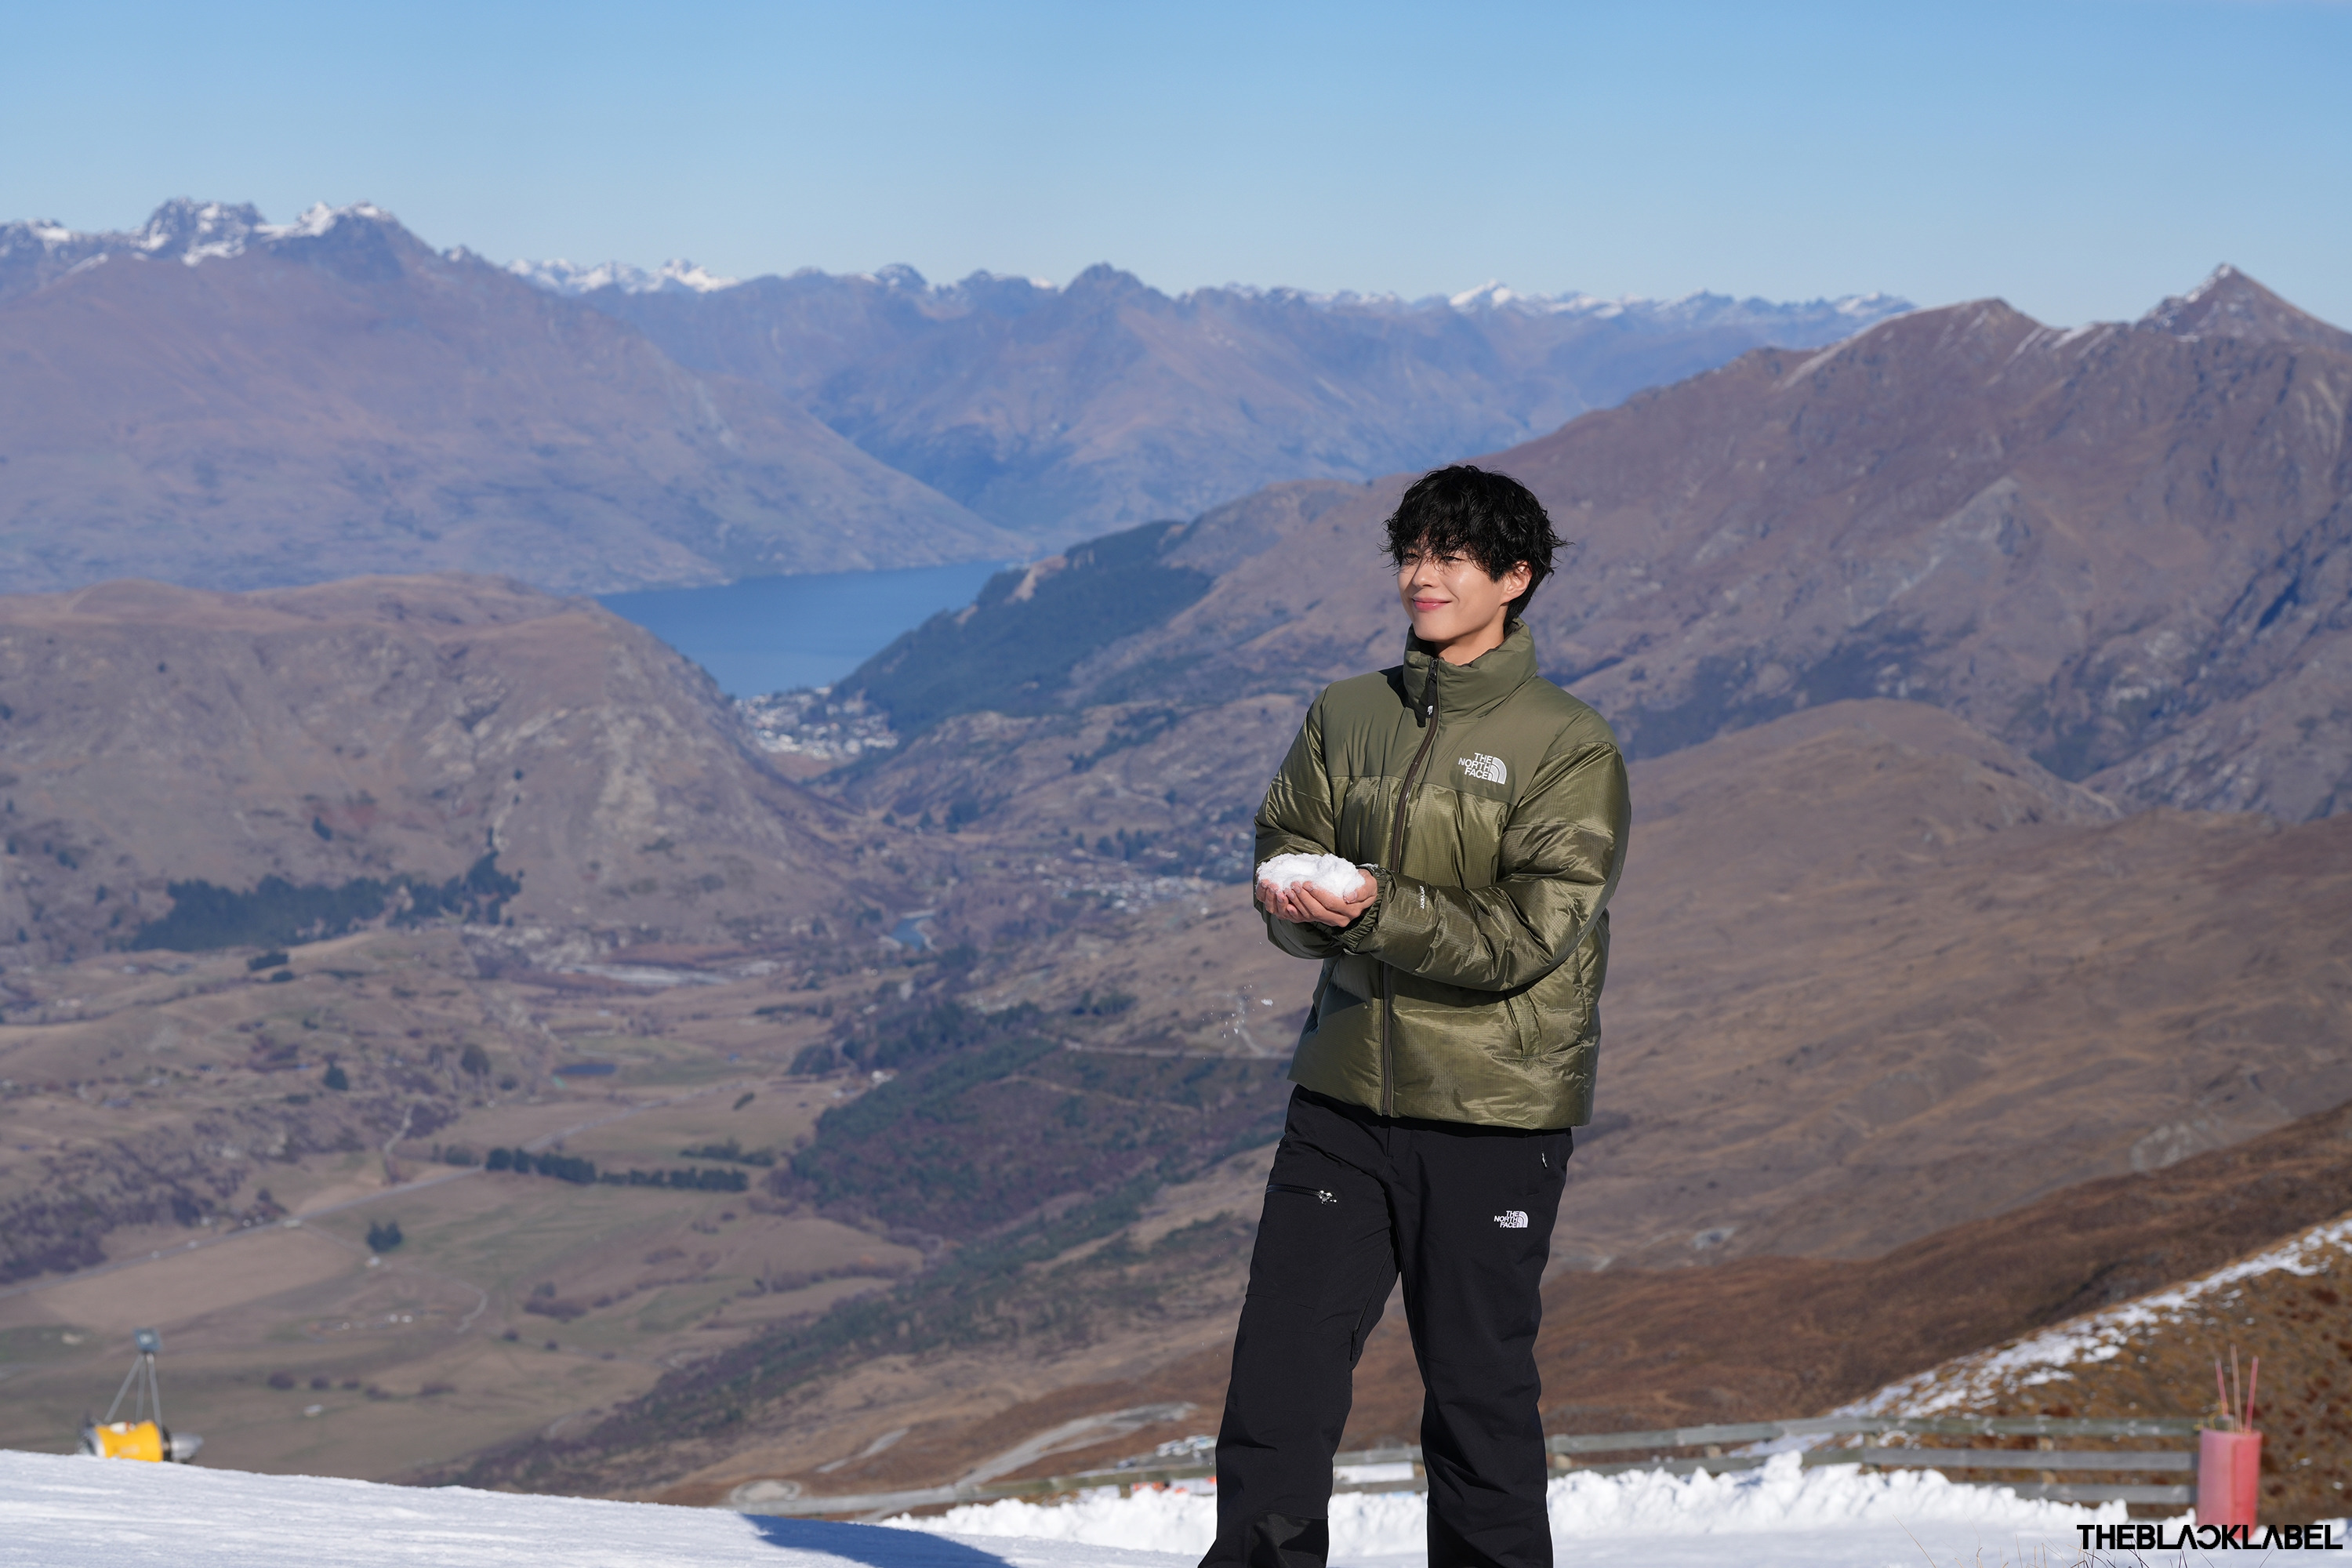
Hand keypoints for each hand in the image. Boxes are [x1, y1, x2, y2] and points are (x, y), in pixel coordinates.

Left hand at [1256, 869, 1374, 927]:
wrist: (1362, 889)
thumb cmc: (1364, 883)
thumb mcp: (1369, 884)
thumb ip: (1362, 890)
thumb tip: (1349, 897)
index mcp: (1352, 911)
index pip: (1331, 903)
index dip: (1318, 894)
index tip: (1307, 883)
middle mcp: (1341, 919)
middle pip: (1318, 911)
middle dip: (1304, 898)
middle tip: (1293, 885)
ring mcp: (1331, 921)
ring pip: (1311, 915)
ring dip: (1298, 903)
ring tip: (1289, 890)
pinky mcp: (1323, 919)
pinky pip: (1307, 917)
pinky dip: (1296, 911)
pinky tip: (1287, 904)